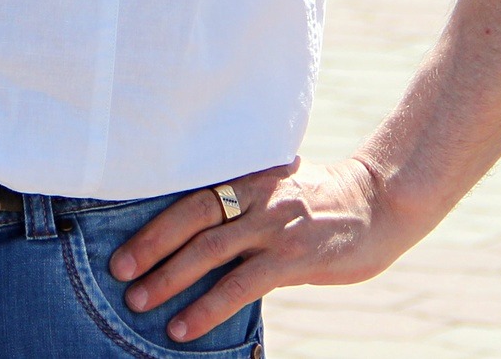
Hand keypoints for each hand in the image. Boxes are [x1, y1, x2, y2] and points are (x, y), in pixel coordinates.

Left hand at [107, 157, 417, 342]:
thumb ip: (242, 200)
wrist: (382, 202)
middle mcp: (257, 194)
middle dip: (150, 246)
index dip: (153, 219)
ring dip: (169, 279)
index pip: (190, 193)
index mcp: (248, 173)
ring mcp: (275, 225)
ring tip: (138, 302)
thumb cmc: (325, 199)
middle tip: (118, 271)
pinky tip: (184, 327)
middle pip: (191, 218)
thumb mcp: (280, 186)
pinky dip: (207, 307)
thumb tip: (196, 229)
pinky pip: (241, 285)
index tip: (121, 241)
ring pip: (209, 251)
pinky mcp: (294, 257)